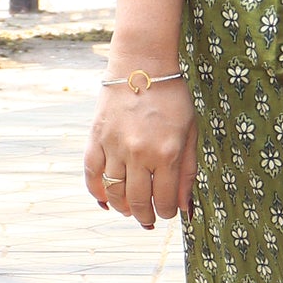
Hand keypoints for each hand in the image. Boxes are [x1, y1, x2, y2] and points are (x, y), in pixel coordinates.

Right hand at [83, 74, 197, 226]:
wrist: (142, 65)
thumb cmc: (172, 98)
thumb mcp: (191, 133)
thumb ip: (188, 172)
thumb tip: (185, 208)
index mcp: (167, 153)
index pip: (163, 201)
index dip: (166, 213)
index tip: (167, 212)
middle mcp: (139, 153)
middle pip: (137, 202)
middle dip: (144, 216)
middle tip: (148, 217)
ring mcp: (114, 146)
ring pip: (113, 193)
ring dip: (121, 208)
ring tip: (129, 209)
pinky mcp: (96, 138)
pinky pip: (92, 174)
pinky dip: (97, 191)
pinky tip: (105, 199)